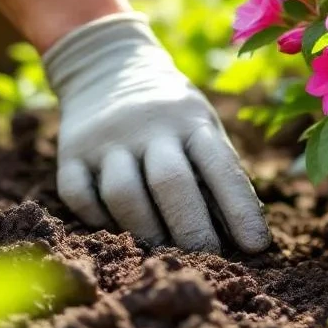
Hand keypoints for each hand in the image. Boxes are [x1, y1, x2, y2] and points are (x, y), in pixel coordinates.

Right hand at [42, 13, 270, 252]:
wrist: (107, 66)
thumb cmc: (171, 115)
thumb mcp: (201, 127)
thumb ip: (218, 174)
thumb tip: (244, 239)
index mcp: (190, 120)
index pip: (220, 166)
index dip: (240, 210)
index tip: (256, 247)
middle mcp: (147, 126)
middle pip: (170, 182)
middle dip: (191, 228)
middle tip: (207, 260)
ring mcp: (105, 138)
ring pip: (123, 194)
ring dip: (146, 231)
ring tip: (163, 251)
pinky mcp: (70, 152)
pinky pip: (80, 196)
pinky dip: (99, 220)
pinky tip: (117, 228)